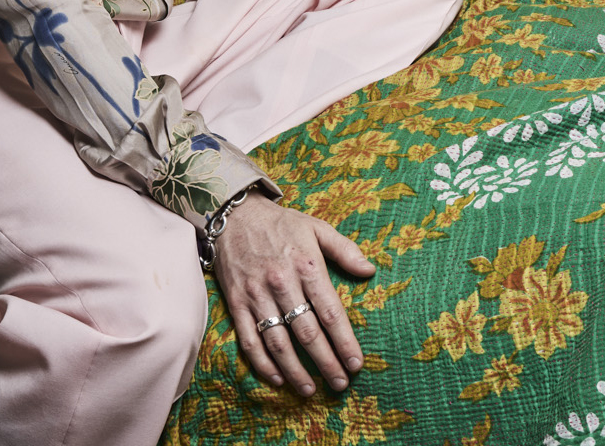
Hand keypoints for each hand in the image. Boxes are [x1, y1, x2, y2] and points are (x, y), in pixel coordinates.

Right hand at [211, 193, 376, 396]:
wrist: (234, 215)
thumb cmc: (281, 223)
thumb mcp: (317, 226)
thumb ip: (345, 249)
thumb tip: (370, 271)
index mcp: (307, 265)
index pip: (330, 311)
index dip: (344, 340)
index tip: (356, 363)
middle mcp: (282, 283)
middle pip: (307, 332)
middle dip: (326, 362)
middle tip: (340, 385)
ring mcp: (257, 295)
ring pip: (278, 342)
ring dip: (295, 370)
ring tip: (310, 390)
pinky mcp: (237, 303)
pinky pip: (249, 340)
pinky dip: (262, 363)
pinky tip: (276, 378)